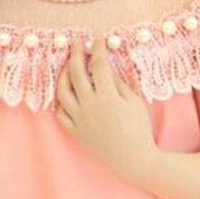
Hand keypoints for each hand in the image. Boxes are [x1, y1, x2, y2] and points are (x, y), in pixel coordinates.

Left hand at [55, 38, 156, 180]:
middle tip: (78, 45)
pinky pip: (61, 113)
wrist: (132, 158)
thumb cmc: (138, 129)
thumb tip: (105, 68)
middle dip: (76, 55)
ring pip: (62, 92)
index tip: (97, 40)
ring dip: (63, 75)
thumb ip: (118, 83)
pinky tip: (67, 94)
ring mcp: (79, 119)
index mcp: (107, 97)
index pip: (99, 65)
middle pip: (76, 74)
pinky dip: (62, 102)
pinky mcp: (75, 132)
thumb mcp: (134, 102)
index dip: (97, 49)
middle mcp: (89, 106)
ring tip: (69, 67)